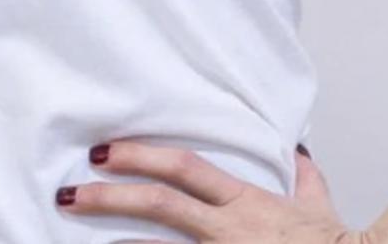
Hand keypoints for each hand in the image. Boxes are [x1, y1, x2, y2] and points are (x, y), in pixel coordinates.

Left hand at [55, 140, 379, 242]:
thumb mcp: (319, 206)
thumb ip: (303, 178)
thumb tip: (299, 151)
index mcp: (246, 203)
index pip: (184, 168)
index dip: (142, 156)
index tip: (104, 152)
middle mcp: (229, 231)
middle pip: (160, 204)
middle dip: (109, 198)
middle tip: (69, 193)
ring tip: (78, 237)